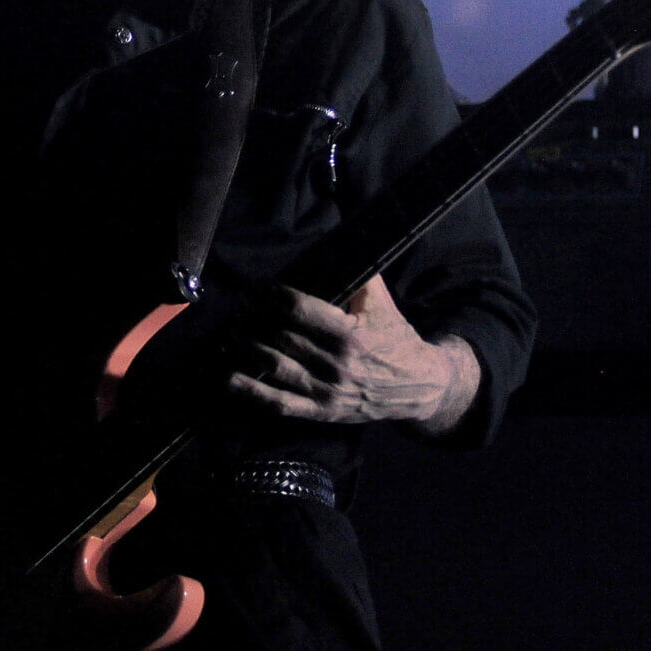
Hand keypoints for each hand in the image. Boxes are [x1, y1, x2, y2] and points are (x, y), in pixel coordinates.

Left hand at [226, 273, 479, 431]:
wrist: (419, 385)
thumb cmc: (396, 338)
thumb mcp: (382, 304)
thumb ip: (360, 275)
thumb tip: (342, 239)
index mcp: (350, 333)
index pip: (299, 309)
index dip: (273, 296)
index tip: (259, 289)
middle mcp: (337, 363)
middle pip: (282, 335)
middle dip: (255, 318)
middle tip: (240, 308)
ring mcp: (328, 390)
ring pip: (276, 365)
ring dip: (248, 348)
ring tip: (232, 334)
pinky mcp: (322, 411)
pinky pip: (281, 403)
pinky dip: (253, 392)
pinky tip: (231, 379)